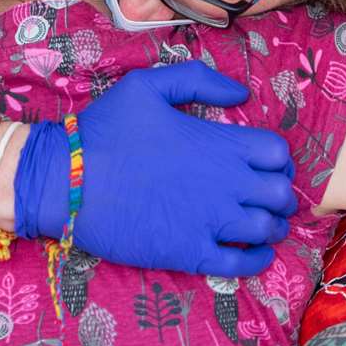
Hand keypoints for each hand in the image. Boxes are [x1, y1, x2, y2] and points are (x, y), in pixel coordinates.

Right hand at [14, 63, 296, 276]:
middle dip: (280, 194)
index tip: (264, 163)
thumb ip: (199, 81)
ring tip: (263, 223)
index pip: (277, 153)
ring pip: (268, 229)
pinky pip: (242, 263)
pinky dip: (258, 259)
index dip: (277, 159)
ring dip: (273, 225)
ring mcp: (209, 222)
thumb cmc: (104, 130)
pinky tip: (253, 252)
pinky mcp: (190, 253)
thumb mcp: (147, 85)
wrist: (65, 180)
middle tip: (265, 195)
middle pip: (280, 193)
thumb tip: (241, 94)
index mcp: (219, 143)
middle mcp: (225, 184)